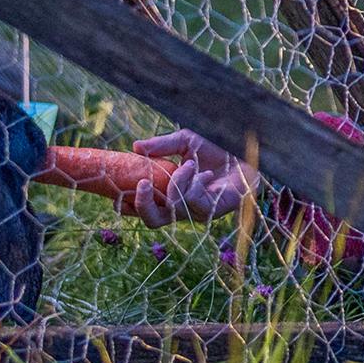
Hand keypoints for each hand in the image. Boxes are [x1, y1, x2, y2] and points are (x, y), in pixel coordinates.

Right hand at [125, 129, 261, 227]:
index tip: (116, 194)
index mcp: (171, 192)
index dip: (128, 205)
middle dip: (142, 205)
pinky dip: (191, 184)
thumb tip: (134, 147)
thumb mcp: (185, 141)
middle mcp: (183, 206)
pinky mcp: (214, 211)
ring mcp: (198, 211)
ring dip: (177, 183)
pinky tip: (201, 172)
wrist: (247, 149)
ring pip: (173, 209)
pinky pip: (192, 202)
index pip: (144, 208)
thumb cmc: (218, 146)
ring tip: (189, 164)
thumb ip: (161, 146)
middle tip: (140, 184)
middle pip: (153, 221)